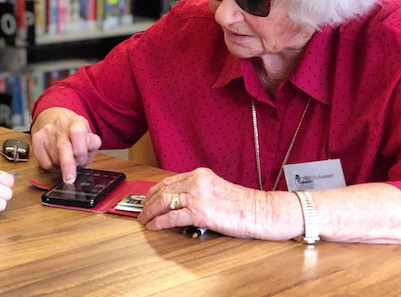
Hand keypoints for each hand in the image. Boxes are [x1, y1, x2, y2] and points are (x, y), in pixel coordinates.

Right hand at [31, 109, 101, 183]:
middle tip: (69, 178)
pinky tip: (56, 160)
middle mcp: (61, 124)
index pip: (78, 133)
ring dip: (62, 166)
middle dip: (67, 165)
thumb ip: (91, 146)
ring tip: (67, 160)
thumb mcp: (89, 137)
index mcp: (77, 122)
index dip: (80, 149)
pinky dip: (52, 167)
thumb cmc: (75, 134)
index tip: (81, 160)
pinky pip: (44, 163)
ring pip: (54, 158)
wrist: (57, 122)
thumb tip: (85, 154)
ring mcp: (47, 131)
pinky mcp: (37, 139)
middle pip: (63, 146)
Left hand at [137, 167, 280, 239]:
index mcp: (199, 174)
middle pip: (162, 190)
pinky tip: (154, 226)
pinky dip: (159, 222)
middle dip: (148, 202)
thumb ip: (198, 190)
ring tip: (144, 220)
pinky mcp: (199, 213)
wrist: (259, 211)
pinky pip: (171, 217)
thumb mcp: (216, 188)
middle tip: (141, 212)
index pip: (169, 181)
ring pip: (163, 202)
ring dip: (150, 212)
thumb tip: (178, 201)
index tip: (147, 199)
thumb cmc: (242, 204)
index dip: (154, 191)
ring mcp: (197, 197)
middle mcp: (196, 182)